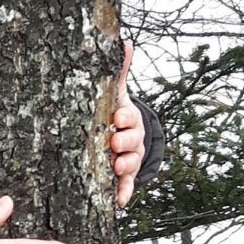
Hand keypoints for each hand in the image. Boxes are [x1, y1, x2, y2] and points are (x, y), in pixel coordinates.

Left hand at [111, 43, 145, 206]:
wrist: (118, 133)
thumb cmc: (111, 111)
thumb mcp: (114, 92)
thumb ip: (118, 71)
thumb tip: (126, 42)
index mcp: (127, 118)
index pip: (129, 116)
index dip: (125, 117)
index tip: (117, 116)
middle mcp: (130, 139)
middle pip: (132, 142)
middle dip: (125, 141)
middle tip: (113, 141)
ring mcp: (126, 158)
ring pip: (129, 164)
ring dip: (124, 166)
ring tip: (115, 167)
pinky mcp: (122, 176)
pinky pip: (125, 186)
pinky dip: (124, 193)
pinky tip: (119, 201)